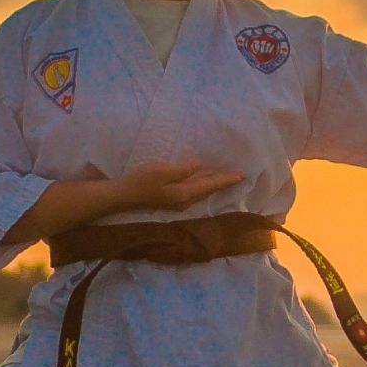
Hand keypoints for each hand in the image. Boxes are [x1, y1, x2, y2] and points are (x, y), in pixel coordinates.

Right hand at [118, 159, 245, 210]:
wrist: (124, 195)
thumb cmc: (142, 181)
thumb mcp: (163, 171)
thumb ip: (184, 169)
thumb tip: (200, 166)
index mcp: (185, 193)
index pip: (210, 185)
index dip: (226, 179)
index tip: (242, 175)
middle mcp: (185, 200)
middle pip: (208, 189)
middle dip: (222, 182)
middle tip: (237, 176)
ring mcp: (178, 201)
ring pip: (201, 190)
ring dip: (212, 183)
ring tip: (224, 176)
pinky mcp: (171, 198)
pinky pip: (193, 190)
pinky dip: (202, 183)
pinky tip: (202, 178)